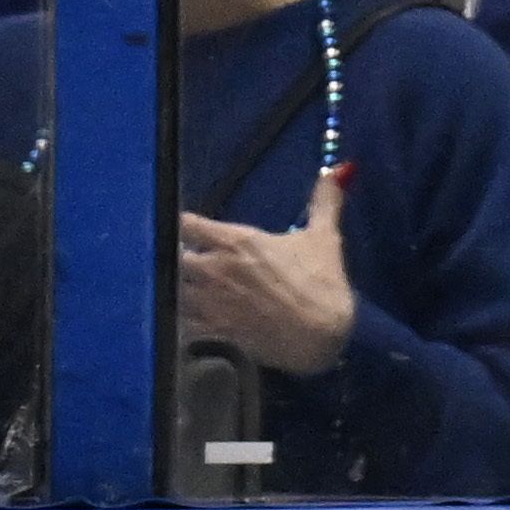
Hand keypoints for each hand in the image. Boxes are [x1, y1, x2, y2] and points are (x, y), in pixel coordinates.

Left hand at [178, 166, 360, 374]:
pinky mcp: (211, 334)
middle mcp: (215, 270)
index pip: (186, 223)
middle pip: (173, 256)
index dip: (181, 225)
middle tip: (187, 262)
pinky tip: (186, 319)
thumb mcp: (324, 238)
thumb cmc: (323, 285)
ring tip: (184, 290)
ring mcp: (210, 304)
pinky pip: (178, 323)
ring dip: (174, 287)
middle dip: (176, 257)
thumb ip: (324, 201)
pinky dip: (177, 319)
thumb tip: (339, 169)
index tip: (184, 228)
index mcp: (236, 242)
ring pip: (170, 290)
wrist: (322, 339)